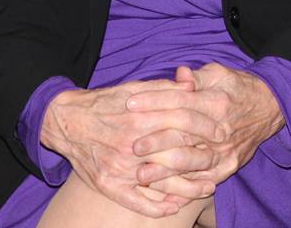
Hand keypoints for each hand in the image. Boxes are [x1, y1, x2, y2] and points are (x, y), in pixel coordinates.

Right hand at [41, 80, 225, 217]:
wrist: (67, 121)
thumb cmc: (105, 103)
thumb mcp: (134, 88)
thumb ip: (164, 88)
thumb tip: (191, 83)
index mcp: (140, 117)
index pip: (182, 123)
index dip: (206, 127)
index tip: (222, 131)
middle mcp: (131, 144)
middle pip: (176, 154)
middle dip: (203, 159)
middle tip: (222, 161)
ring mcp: (120, 167)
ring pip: (162, 183)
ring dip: (188, 188)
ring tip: (208, 188)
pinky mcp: (108, 184)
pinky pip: (136, 202)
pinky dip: (157, 207)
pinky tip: (174, 207)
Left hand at [126, 63, 284, 191]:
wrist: (270, 108)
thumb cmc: (238, 88)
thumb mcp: (219, 74)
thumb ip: (196, 76)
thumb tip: (179, 74)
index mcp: (216, 101)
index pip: (180, 101)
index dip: (154, 101)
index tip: (130, 104)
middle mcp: (221, 128)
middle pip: (183, 135)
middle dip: (156, 140)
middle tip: (131, 145)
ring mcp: (225, 150)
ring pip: (191, 162)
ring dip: (165, 170)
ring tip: (141, 174)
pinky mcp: (229, 166)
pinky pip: (203, 181)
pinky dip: (183, 188)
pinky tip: (164, 191)